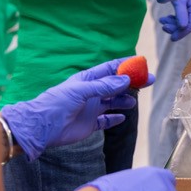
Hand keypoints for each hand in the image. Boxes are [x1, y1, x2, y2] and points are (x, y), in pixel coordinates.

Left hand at [4, 59, 148, 160]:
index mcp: (87, 80)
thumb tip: (125, 79)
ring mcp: (90, 109)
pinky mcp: (90, 124)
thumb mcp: (81, 91)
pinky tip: (122, 117)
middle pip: (115, 85)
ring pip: (112, 102)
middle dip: (131, 83)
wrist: (42, 127)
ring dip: (124, 100)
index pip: (110, 69)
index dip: (125, 66)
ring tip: (133, 101)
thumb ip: (104, 86)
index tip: (141, 64)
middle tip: (148, 82)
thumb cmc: (57, 103)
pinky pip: (106, 121)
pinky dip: (114, 119)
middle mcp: (91, 93)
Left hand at [159, 0, 190, 41]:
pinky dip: (172, 19)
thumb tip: (183, 28)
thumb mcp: (178, 0)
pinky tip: (164, 18)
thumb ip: (181, 14)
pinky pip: (180, 17)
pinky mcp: (186, 6)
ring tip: (162, 20)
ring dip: (173, 24)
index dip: (182, 33)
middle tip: (163, 27)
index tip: (172, 38)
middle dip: (175, 27)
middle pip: (187, 24)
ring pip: (183, 21)